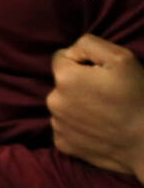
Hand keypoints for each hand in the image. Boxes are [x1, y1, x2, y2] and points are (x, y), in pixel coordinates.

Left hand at [48, 34, 143, 179]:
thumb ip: (89, 44)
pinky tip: (100, 128)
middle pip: (62, 83)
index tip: (102, 73)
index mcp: (64, 77)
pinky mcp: (62, 143)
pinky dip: (79, 126)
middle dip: (79, 84)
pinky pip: (66, 127)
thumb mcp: (121, 58)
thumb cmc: (139, 97)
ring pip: (63, 105)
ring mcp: (56, 125)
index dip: (83, 62)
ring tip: (106, 113)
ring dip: (78, 105)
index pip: (62, 57)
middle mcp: (53, 101)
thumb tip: (70, 51)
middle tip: (107, 95)